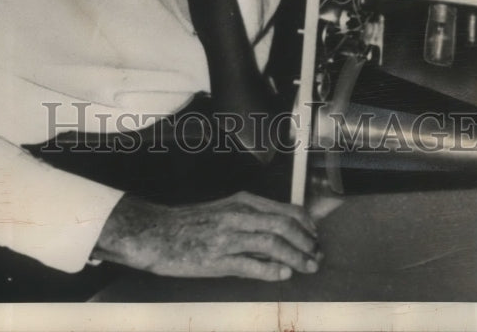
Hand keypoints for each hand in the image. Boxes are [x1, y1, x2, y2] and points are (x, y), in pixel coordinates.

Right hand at [92, 190, 321, 280]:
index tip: (316, 237)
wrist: (158, 234)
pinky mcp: (219, 260)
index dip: (306, 225)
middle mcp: (238, 216)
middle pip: (284, 226)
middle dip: (307, 243)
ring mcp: (229, 237)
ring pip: (273, 244)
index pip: (285, 210)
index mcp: (242, 202)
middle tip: (317, 256)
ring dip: (296, 257)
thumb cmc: (191, 224)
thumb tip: (279, 236)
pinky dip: (272, 270)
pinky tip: (283, 275)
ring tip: (308, 267)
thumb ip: (251, 220)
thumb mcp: (224, 212)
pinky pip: (252, 265)